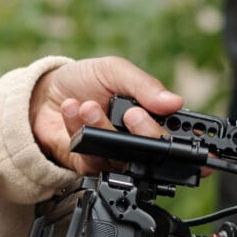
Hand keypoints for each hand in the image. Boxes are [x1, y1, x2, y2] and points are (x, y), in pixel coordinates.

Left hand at [30, 57, 183, 174]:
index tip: (193, 137)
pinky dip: (80, 132)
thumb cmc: (83, 80)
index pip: (178, 132)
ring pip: (124, 158)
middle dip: (146, 133)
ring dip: (104, 129)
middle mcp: (136, 139)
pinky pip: (93, 159)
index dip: (191, 140)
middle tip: (132, 114)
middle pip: (156, 151)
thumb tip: (173, 101)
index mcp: (151, 115)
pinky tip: (72, 111)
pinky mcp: (90, 165)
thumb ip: (144, 85)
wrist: (43, 94)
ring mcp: (115, 155)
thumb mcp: (115, 71)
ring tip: (88, 106)